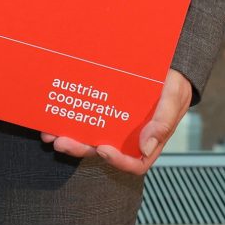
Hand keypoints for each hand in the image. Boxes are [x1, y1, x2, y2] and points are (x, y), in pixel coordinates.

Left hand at [40, 69, 191, 176]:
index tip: (103, 149)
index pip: (135, 162)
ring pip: (88, 136)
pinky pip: (85, 116)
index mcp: (148, 139)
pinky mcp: (103, 108)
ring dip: (68, 137)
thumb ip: (163, 122)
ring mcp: (113, 123)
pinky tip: (52, 114)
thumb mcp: (175, 97)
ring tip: (49, 132)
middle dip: (80, 148)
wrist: (167, 62)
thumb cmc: (174, 82)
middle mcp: (128, 136)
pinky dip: (68, 118)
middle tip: (62, 141)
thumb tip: (146, 147)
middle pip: (102, 150)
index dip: (117, 161)